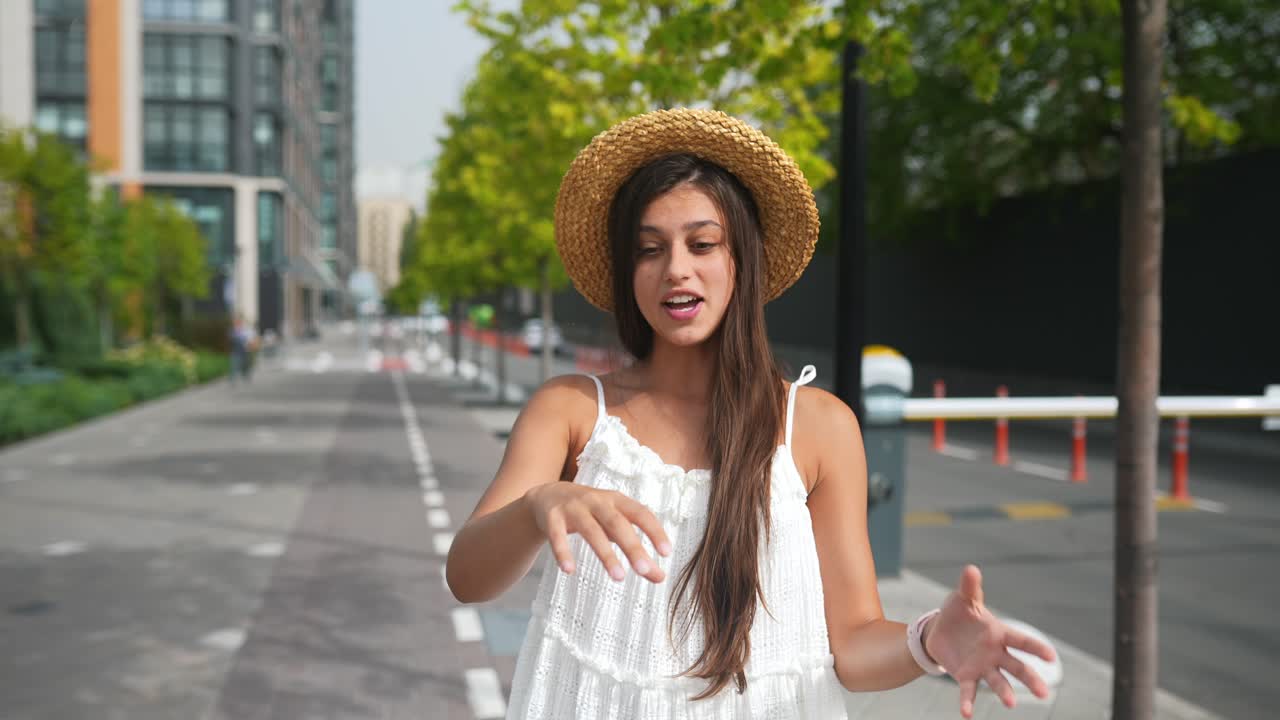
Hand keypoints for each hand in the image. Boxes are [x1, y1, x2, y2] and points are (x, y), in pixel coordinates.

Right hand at [524, 482, 671, 582]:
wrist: (548, 496)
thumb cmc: (591, 514)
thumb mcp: (614, 527)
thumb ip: (636, 551)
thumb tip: (661, 578)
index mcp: (616, 500)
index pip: (640, 513)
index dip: (654, 531)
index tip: (666, 553)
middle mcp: (596, 501)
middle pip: (617, 523)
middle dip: (632, 546)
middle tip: (645, 570)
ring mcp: (573, 508)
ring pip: (591, 530)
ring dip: (605, 553)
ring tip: (618, 577)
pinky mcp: (552, 518)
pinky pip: (557, 536)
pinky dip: (563, 552)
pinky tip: (569, 570)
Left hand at [924, 565, 1057, 717]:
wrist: (938, 630)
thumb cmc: (958, 613)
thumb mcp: (963, 599)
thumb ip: (970, 587)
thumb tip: (971, 569)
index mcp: (998, 632)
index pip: (1021, 640)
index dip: (1036, 648)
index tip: (1052, 657)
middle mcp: (995, 653)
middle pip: (1017, 667)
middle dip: (1031, 679)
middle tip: (1044, 693)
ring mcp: (982, 667)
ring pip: (998, 682)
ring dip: (1005, 693)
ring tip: (1010, 704)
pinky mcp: (966, 676)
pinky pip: (969, 691)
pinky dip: (968, 702)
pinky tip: (966, 715)